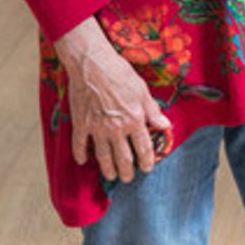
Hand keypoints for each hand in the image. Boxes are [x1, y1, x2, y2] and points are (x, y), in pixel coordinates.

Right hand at [55, 18, 171, 183]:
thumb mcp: (142, 90)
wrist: (92, 65)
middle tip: (128, 179)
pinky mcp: (81, 124)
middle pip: (123, 158)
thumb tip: (165, 125)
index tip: (147, 168)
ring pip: (103, 156)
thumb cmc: (120, 73)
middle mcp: (117, 128)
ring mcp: (97, 128)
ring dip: (108, 169)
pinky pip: (80, 145)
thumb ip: (153, 111)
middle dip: (127, 171)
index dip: (147, 160)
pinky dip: (80, 155)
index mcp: (134, 120)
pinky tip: (82, 161)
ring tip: (111, 176)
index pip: (144, 147)